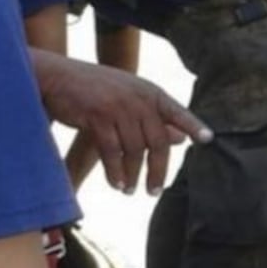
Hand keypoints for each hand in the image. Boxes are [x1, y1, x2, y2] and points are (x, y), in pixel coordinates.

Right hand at [32, 51, 212, 194]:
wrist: (58, 77)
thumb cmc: (96, 89)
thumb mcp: (129, 97)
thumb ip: (154, 117)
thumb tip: (180, 139)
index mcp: (150, 92)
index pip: (177, 111)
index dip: (193, 125)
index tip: (208, 139)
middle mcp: (138, 99)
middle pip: (158, 141)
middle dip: (158, 170)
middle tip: (155, 191)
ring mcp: (118, 107)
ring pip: (134, 150)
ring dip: (133, 174)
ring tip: (130, 190)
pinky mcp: (98, 117)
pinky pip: (112, 152)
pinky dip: (115, 172)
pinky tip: (116, 183)